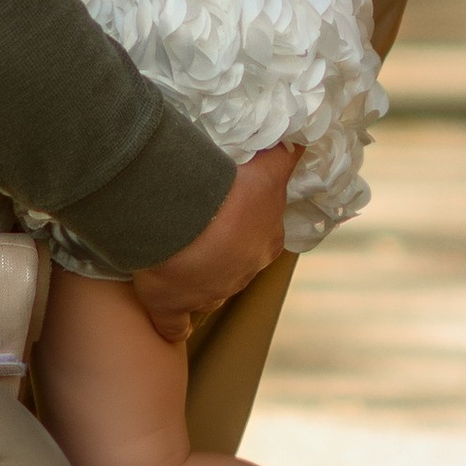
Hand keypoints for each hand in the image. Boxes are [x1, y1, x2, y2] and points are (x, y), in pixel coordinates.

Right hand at [129, 142, 297, 344]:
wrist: (183, 221)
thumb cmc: (222, 188)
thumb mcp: (263, 169)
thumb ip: (278, 159)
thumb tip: (294, 141)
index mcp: (267, 239)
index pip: (262, 231)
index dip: (245, 219)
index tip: (228, 207)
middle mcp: (245, 271)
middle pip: (237, 261)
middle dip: (223, 247)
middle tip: (198, 223)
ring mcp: (212, 295)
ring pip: (211, 288)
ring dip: (198, 274)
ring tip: (174, 252)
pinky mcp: (175, 310)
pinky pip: (176, 324)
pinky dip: (175, 322)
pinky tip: (170, 319)